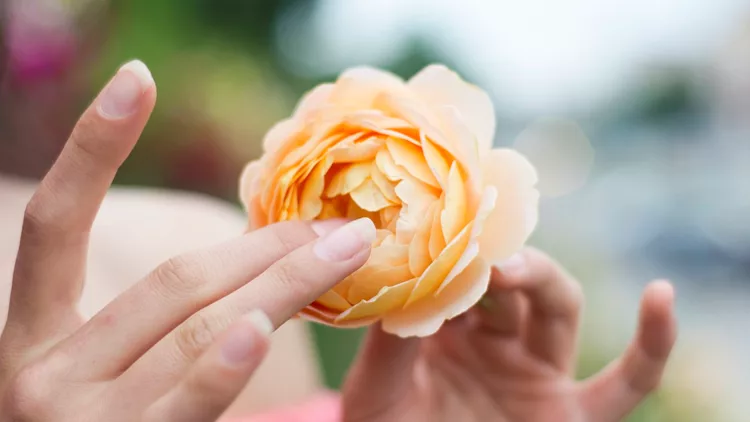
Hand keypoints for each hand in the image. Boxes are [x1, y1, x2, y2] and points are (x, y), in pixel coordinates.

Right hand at [0, 60, 374, 421]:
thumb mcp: (105, 368)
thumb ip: (160, 319)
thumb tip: (260, 261)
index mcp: (29, 336)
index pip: (53, 224)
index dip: (93, 146)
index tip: (138, 78)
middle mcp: (38, 374)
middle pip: (171, 284)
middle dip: (263, 245)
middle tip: (337, 220)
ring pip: (196, 332)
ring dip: (280, 285)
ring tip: (344, 249)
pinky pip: (187, 404)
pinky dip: (224, 366)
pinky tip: (261, 328)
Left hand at [342, 248, 676, 421]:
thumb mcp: (377, 389)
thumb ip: (389, 342)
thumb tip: (396, 275)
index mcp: (446, 325)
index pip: (462, 270)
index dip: (458, 246)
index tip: (445, 216)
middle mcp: (494, 339)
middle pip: (512, 278)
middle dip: (496, 257)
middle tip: (472, 246)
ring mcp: (534, 371)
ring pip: (559, 306)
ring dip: (542, 277)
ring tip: (510, 269)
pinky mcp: (572, 412)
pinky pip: (627, 383)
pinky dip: (654, 343)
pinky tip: (661, 296)